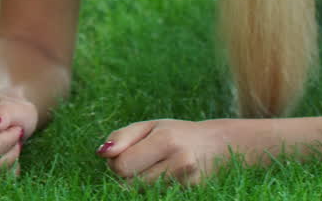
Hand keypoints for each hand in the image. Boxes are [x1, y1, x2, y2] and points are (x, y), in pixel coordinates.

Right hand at [0, 95, 39, 172]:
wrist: (6, 118)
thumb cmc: (13, 113)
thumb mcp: (17, 108)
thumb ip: (5, 113)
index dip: (10, 140)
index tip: (13, 128)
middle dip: (9, 155)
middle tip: (12, 140)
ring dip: (6, 164)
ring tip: (7, 148)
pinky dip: (1, 173)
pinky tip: (3, 158)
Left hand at [98, 118, 237, 185]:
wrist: (220, 146)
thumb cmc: (176, 134)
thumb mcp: (148, 126)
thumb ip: (121, 137)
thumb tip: (102, 154)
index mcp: (165, 141)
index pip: (121, 166)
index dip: (115, 162)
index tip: (125, 153)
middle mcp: (180, 163)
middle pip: (130, 183)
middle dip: (128, 173)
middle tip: (142, 160)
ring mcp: (189, 182)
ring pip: (143, 192)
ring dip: (141, 182)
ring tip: (156, 167)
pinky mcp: (193, 193)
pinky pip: (158, 195)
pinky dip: (155, 189)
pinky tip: (167, 176)